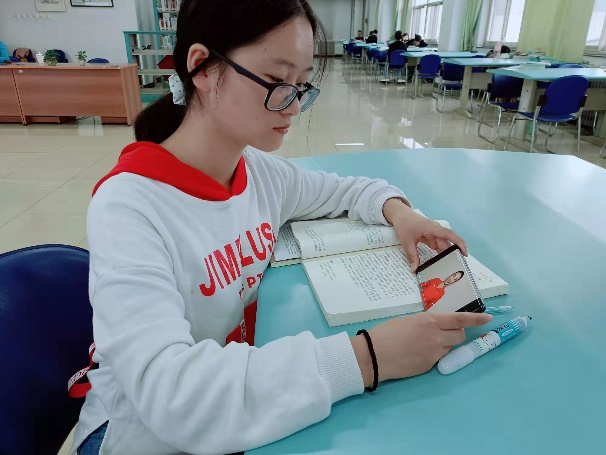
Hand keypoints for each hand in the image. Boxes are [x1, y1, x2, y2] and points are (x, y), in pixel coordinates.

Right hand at [351, 312, 492, 386]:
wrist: (373, 355)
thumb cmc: (385, 332)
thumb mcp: (408, 321)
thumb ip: (425, 323)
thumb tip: (434, 328)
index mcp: (430, 321)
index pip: (459, 319)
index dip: (476, 319)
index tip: (488, 318)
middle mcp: (437, 337)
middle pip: (459, 335)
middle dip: (455, 333)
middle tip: (441, 333)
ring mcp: (434, 353)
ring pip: (449, 347)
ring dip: (443, 344)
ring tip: (422, 344)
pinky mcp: (429, 366)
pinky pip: (437, 358)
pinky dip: (432, 354)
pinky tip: (415, 354)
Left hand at [382, 199, 467, 271]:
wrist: (400, 215)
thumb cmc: (404, 224)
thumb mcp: (406, 241)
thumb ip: (412, 256)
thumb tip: (414, 269)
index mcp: (432, 228)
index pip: (449, 235)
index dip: (458, 243)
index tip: (465, 253)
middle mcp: (436, 230)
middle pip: (447, 242)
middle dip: (453, 254)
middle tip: (457, 267)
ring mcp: (434, 233)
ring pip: (443, 245)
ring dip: (447, 254)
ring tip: (450, 267)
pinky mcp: (430, 236)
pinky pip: (438, 245)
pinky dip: (440, 253)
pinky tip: (441, 262)